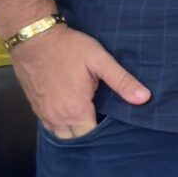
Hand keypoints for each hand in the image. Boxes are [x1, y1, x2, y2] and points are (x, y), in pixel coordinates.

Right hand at [10, 24, 149, 138]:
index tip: (113, 123)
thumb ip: (122, 81)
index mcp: (76, 109)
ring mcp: (43, 113)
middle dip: (89, 133)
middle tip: (101, 120)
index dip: (104, 133)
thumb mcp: (99, 60)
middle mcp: (57, 117)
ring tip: (87, 119)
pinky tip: (69, 113)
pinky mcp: (35, 106)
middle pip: (76, 139)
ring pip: (60, 134)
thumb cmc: (67, 47)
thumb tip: (144, 98)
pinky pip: (49, 126)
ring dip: (73, 130)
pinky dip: (59, 124)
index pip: (92, 136)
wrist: (33, 37)